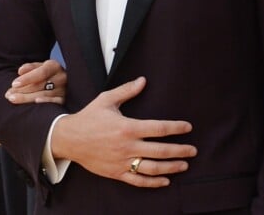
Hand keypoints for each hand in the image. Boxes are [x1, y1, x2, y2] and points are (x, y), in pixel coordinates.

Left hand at [5, 59, 65, 103]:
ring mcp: (64, 90)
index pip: (41, 72)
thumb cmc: (44, 74)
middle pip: (40, 85)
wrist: (58, 82)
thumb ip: (30, 68)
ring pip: (44, 95)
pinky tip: (35, 103)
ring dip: (27, 98)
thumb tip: (20, 71)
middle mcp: (61, 77)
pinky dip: (45, 102)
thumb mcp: (38, 67)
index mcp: (54, 66)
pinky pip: (55, 103)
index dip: (27, 78)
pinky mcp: (64, 100)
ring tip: (13, 99)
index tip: (14, 84)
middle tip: (9, 95)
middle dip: (23, 90)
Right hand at [51, 77, 196, 187]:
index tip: (187, 127)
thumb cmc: (88, 117)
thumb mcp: (106, 99)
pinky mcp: (117, 172)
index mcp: (127, 127)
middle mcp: (127, 146)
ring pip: (153, 168)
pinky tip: (165, 180)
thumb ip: (126, 91)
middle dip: (180, 150)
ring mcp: (123, 161)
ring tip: (184, 164)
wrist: (70, 138)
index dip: (176, 128)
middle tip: (193, 150)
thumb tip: (143, 80)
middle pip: (161, 150)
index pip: (158, 128)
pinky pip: (139, 181)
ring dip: (171, 167)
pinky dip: (154, 182)